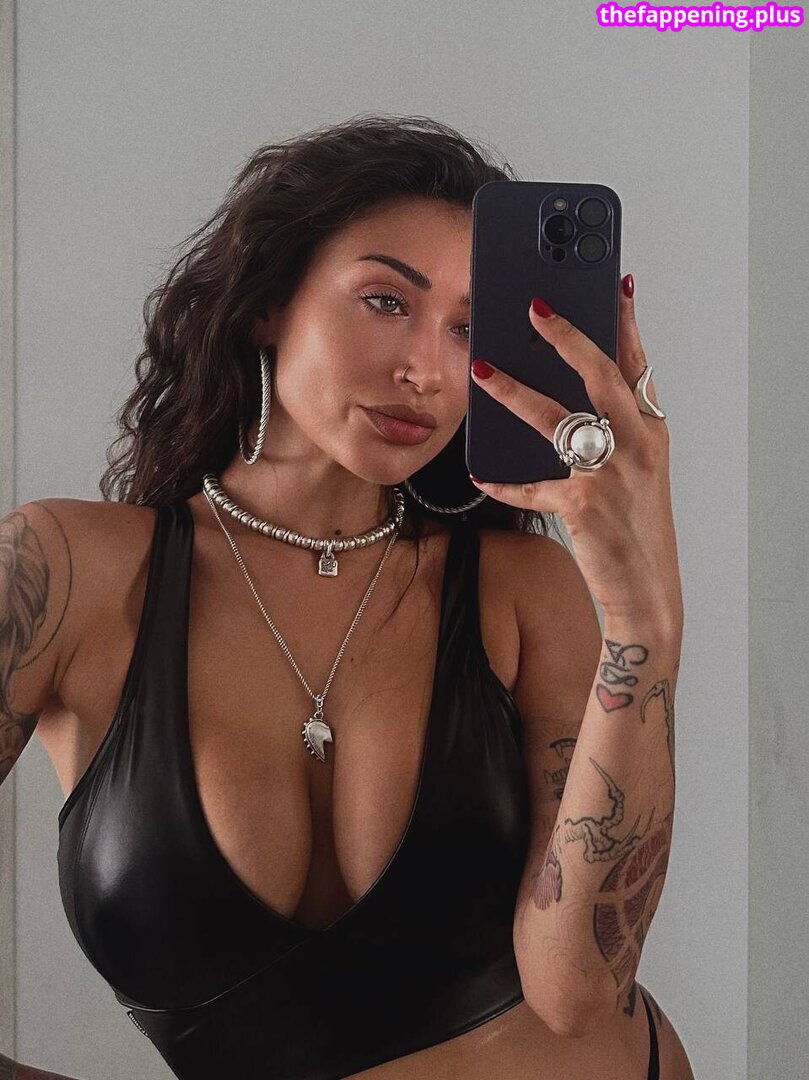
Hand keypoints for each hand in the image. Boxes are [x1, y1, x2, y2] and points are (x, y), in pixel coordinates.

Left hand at [469, 276, 682, 629]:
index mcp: (651, 433)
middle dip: (567, 336)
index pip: (638, 366)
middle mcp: (637, 446)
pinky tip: (480, 477)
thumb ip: (611, 431)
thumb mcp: (636, 471)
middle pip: (601, 376)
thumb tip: (565, 393)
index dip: (627, 322)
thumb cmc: (635, 526)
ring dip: (514, 392)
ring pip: (557, 420)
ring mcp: (611, 475)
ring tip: (482, 370)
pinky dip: (504, 484)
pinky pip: (532, 487)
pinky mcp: (583, 506)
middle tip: (535, 306)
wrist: (646, 590)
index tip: (616, 282)